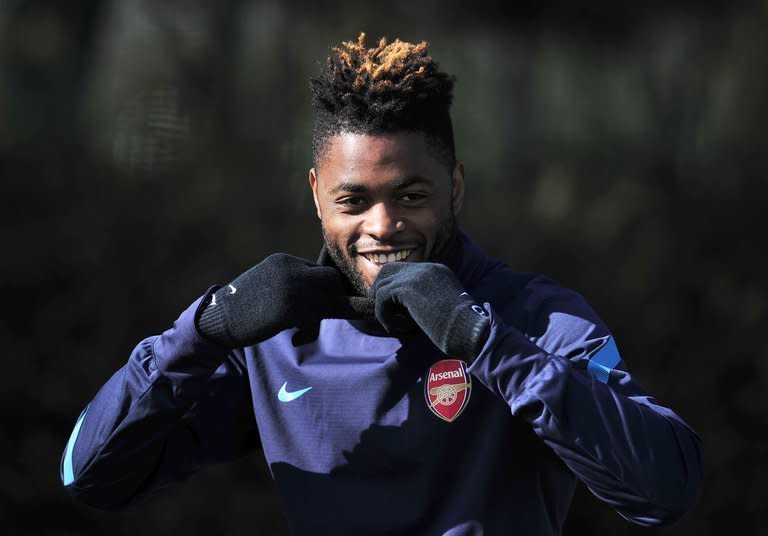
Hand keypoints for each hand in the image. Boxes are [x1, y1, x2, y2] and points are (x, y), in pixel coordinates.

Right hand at [197, 253, 347, 347]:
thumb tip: (322, 295)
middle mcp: (290, 270)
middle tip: (316, 316)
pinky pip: (315, 321)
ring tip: (301, 331)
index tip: (313, 306)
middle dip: (330, 299)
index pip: (319, 270)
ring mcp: (290, 288)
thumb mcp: (268, 282)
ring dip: (316, 321)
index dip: (321, 290)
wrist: (218, 320)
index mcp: (284, 261)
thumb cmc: (244, 306)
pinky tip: (295, 339)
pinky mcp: (289, 309)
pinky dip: (309, 334)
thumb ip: (292, 281)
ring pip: (325, 303)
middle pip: (331, 280)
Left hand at [369, 262, 489, 359]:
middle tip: (384, 313)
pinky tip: (396, 328)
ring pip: (382, 285)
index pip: (406, 272)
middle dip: (381, 291)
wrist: (471, 330)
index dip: (395, 290)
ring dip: (383, 307)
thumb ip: (427, 302)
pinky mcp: (407, 288)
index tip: (395, 310)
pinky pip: (382, 298)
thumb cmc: (462, 329)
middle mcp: (427, 268)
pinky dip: (384, 315)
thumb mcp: (444, 308)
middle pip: (389, 270)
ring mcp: (417, 275)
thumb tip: (404, 311)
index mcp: (438, 271)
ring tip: (393, 325)